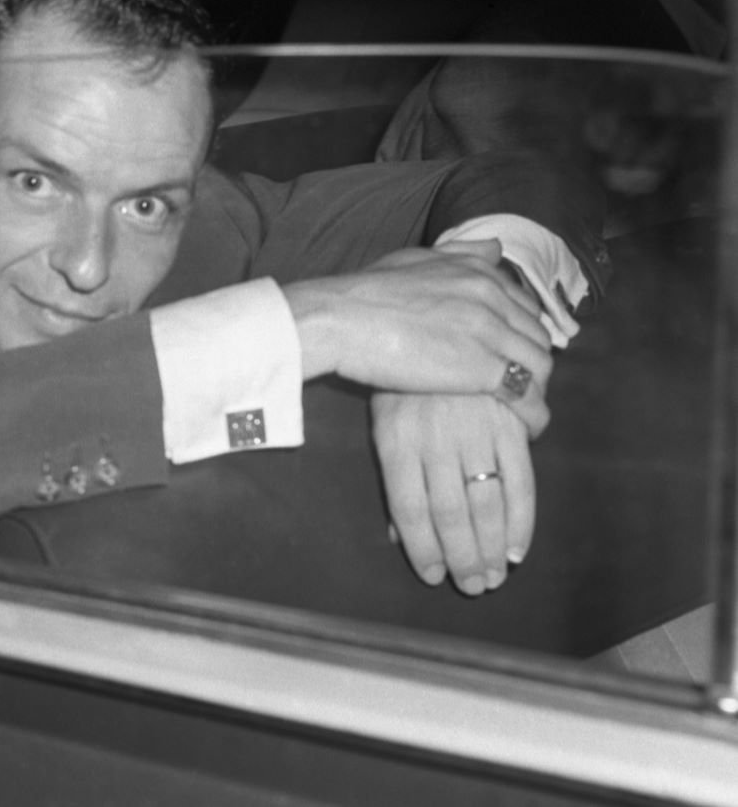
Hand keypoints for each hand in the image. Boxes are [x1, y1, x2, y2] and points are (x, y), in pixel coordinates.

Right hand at [284, 239, 552, 436]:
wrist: (341, 319)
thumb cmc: (365, 291)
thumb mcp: (415, 258)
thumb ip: (460, 254)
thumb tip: (495, 248)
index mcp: (477, 272)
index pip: (525, 305)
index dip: (523, 332)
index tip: (512, 353)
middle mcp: (492, 298)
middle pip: (538, 336)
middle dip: (534, 361)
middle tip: (518, 384)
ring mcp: (490, 333)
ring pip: (540, 366)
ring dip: (538, 389)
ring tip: (524, 409)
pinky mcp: (482, 370)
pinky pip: (527, 396)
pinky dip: (536, 415)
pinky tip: (529, 428)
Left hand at [372, 391, 534, 594]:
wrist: (436, 321)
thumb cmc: (402, 379)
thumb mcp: (385, 424)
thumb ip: (395, 481)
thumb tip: (400, 536)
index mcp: (397, 441)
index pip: (409, 509)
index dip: (422, 549)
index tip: (434, 576)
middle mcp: (435, 439)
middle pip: (450, 514)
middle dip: (462, 558)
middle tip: (471, 586)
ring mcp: (475, 430)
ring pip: (486, 503)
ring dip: (492, 548)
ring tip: (493, 577)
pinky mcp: (509, 422)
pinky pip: (520, 480)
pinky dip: (522, 519)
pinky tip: (518, 548)